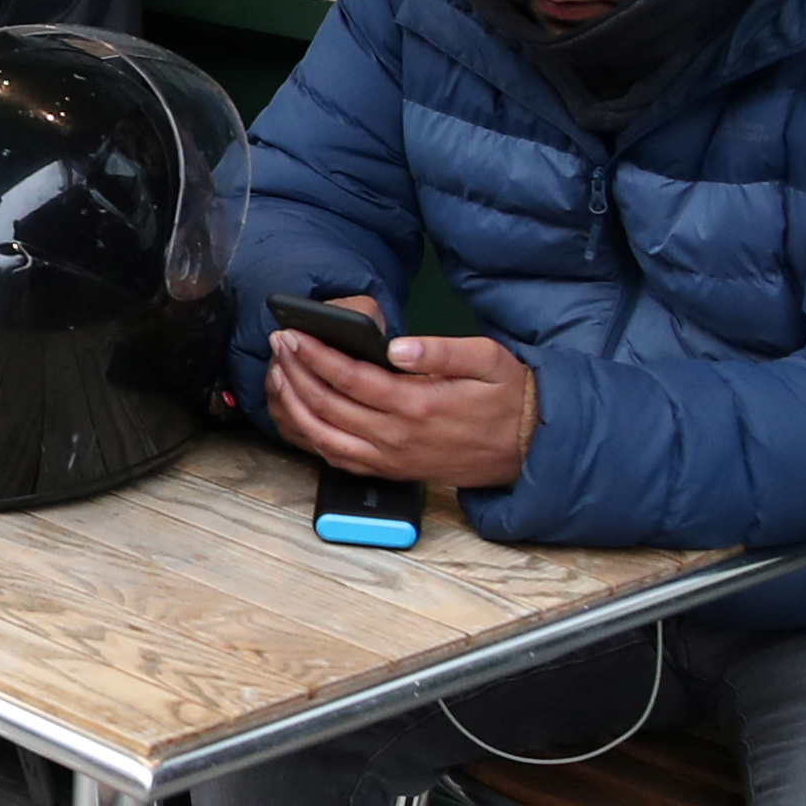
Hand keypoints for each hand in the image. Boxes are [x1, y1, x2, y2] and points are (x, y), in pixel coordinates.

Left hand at [270, 297, 538, 491]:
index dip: (315, 355)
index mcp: (418, 405)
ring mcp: (391, 459)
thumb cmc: (507, 399)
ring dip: (294, 406)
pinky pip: (338, 459)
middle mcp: (397, 437)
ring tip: (279, 376)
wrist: (527, 449)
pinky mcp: (391, 471)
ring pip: (323, 437)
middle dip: (296, 372)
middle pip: (327, 405)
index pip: (350, 378)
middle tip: (279, 345)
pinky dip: (310, 438)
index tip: (293, 334)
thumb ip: (442, 351)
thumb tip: (398, 347)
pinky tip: (298, 416)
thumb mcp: (488, 360)